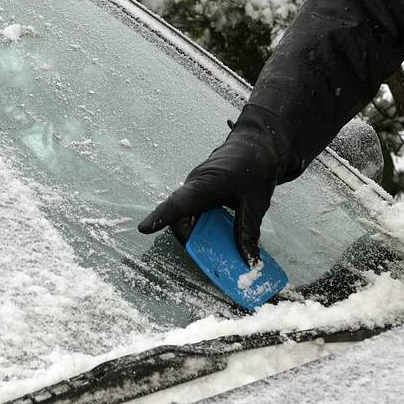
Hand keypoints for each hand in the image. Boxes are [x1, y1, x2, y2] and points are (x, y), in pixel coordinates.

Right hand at [138, 104, 298, 265]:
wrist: (258, 143)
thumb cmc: (254, 165)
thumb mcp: (256, 201)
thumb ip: (248, 230)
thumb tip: (248, 260)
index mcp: (205, 183)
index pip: (178, 202)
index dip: (161, 217)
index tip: (145, 228)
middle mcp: (195, 186)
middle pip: (180, 217)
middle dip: (190, 239)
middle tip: (209, 256)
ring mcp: (197, 190)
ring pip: (187, 217)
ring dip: (199, 234)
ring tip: (218, 247)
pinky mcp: (202, 194)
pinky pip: (196, 214)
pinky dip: (205, 227)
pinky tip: (221, 235)